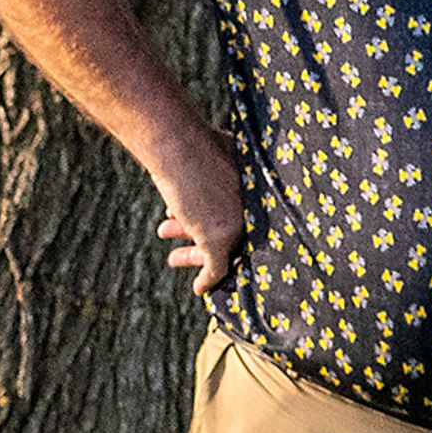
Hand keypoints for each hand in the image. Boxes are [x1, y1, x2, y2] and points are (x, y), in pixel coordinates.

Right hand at [149, 133, 245, 294]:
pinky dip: (208, 279)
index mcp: (259, 190)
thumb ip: (227, 170)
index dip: (228, 229)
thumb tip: (218, 170)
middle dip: (202, 242)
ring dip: (195, 257)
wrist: (178, 145)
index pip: (248, 221)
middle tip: (183, 243)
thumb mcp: (221, 153)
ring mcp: (237, 226)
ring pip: (221, 252)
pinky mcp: (219, 240)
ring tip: (172, 258)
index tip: (205, 232)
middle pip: (234, 237)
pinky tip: (199, 289)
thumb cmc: (194, 143)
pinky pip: (216, 268)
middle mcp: (253, 212)